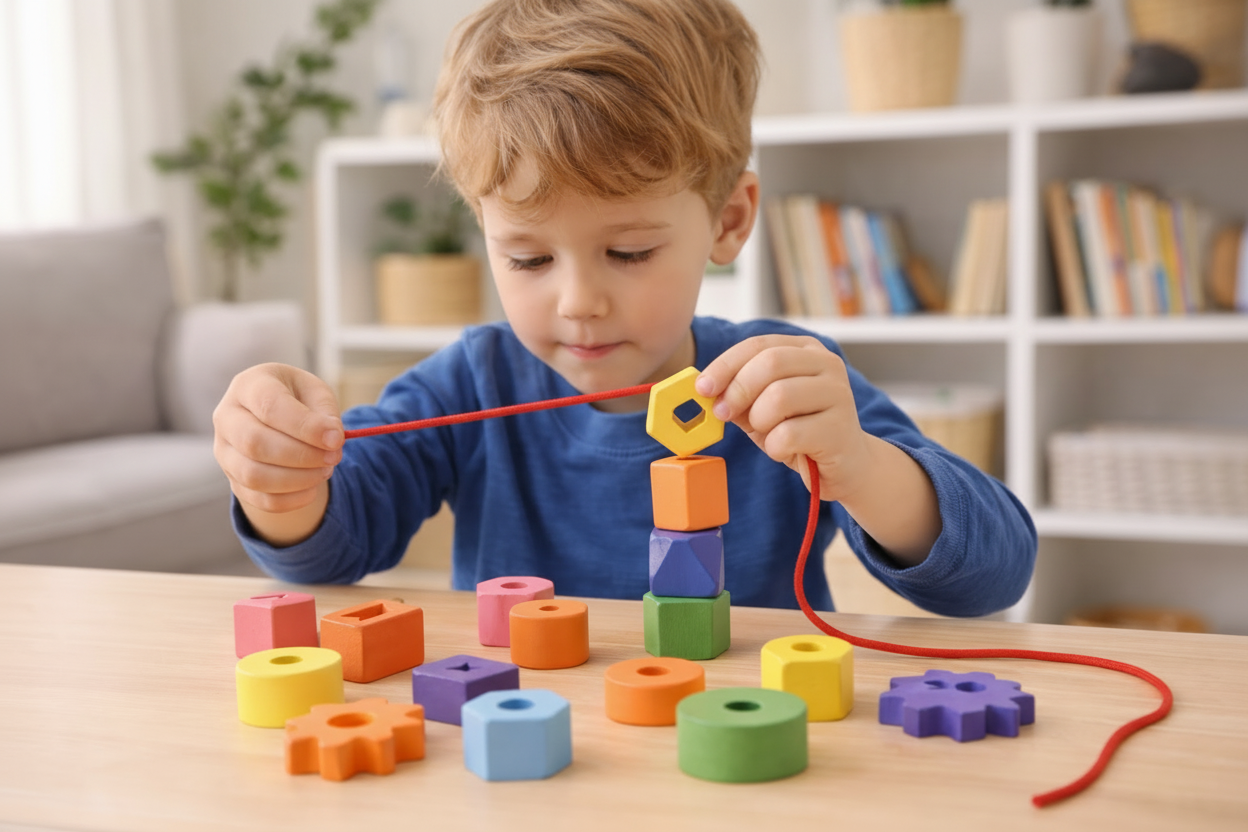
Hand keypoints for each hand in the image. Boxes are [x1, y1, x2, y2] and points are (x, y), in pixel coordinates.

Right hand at [213, 363, 342, 519]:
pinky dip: (290, 500)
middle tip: (334, 456)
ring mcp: (224, 451)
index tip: (336, 439)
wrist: (278, 420)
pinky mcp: (233, 478)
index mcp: (249, 386)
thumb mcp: (316, 393)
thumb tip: (332, 440)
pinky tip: (312, 489)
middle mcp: (227, 417)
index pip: (269, 406)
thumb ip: (325, 412)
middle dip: (302, 455)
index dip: (305, 426)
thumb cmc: (298, 400)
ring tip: (325, 471)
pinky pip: (259, 499)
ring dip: (297, 479)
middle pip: (254, 443)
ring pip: (252, 475)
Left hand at [694, 335, 870, 500]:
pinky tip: (785, 451)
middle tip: (723, 413)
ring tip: (768, 434)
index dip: (725, 365)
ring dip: (759, 422)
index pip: (758, 345)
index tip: (702, 387)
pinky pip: (789, 434)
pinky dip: (775, 447)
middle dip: (738, 390)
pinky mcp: (840, 428)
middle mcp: (827, 364)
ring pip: (779, 397)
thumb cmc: (799, 432)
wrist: (844, 465)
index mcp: (806, 350)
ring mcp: (839, 394)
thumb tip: (704, 389)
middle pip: (770, 363)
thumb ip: (737, 395)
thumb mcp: (761, 408)